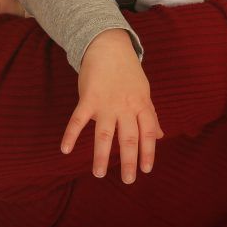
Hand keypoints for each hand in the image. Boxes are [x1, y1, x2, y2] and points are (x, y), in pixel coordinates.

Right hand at [60, 29, 163, 183]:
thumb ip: (150, 115)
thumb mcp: (144, 92)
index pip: (148, 133)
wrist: (108, 45)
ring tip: (99, 173)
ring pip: (105, 134)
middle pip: (129, 137)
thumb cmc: (127, 71)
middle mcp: (125, 107)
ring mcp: (106, 103)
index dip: (148, 152)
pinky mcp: (88, 98)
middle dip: (129, 160)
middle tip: (129, 180)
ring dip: (102, 155)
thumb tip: (161, 136)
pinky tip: (65, 149)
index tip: (146, 170)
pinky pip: (79, 119)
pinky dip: (71, 134)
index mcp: (141, 105)